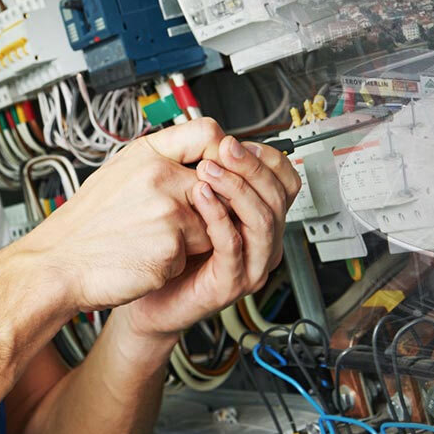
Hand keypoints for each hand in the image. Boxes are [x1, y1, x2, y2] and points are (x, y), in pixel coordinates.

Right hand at [10, 119, 225, 314]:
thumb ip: (164, 161)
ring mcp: (167, 213)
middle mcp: (161, 177)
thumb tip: (208, 159)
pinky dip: (172, 264)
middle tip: (168, 221)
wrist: (56, 264)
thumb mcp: (120, 173)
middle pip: (218, 189)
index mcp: (148, 153)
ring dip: (188, 241)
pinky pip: (191, 257)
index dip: (221, 153)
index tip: (215, 172)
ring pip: (210, 228)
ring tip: (148, 240)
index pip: (208, 133)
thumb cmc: (86, 224)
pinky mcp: (170, 249)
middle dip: (205, 209)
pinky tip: (143, 259)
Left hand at [119, 135, 301, 337]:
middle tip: (224, 148)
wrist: (146, 298)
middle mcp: (264, 242)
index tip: (236, 142)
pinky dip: (219, 217)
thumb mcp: (193, 200)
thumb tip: (216, 136)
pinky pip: (233, 246)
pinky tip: (201, 197)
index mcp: (262, 219)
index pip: (286, 182)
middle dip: (252, 167)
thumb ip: (209, 173)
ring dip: (237, 188)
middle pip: (278, 197)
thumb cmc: (170, 250)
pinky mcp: (230, 284)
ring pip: (262, 220)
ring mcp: (251, 265)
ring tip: (207, 169)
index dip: (267, 159)